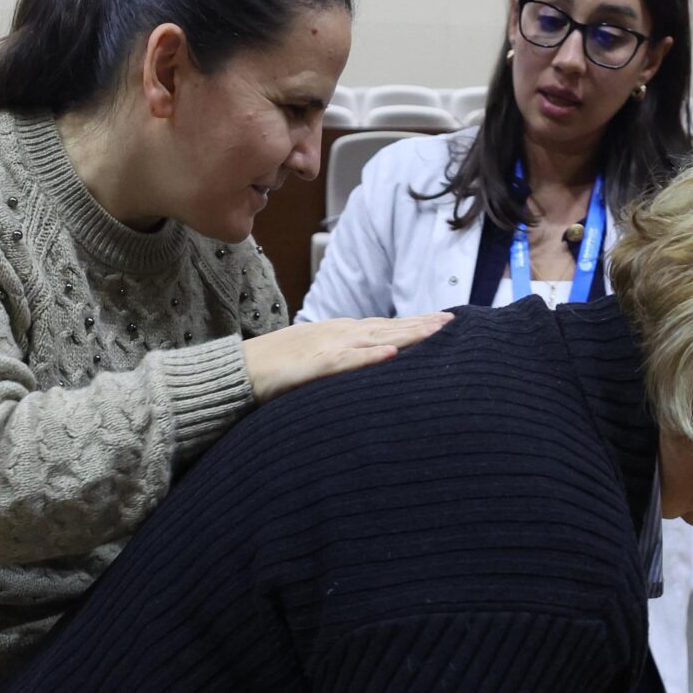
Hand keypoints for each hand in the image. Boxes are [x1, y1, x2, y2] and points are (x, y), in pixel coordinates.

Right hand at [242, 314, 449, 403]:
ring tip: (437, 330)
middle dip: (422, 325)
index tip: (444, 322)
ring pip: (376, 339)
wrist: (239, 371)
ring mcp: (328, 347)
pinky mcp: (314, 365)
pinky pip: (347, 361)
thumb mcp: (315, 359)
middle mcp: (338, 334)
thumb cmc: (275, 368)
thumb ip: (342, 359)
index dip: (415, 324)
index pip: (386, 326)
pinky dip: (370, 357)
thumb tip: (370, 363)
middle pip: (389, 328)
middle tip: (454, 321)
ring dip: (408, 334)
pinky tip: (393, 354)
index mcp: (340, 333)